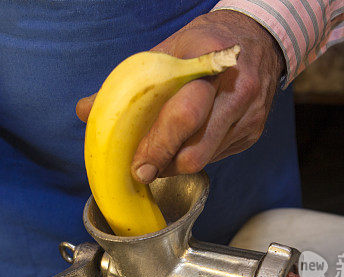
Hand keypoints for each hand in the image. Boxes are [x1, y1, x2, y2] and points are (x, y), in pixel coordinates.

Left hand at [77, 9, 284, 182]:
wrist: (258, 39)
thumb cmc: (203, 45)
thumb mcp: (166, 52)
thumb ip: (128, 84)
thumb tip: (86, 110)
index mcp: (208, 63)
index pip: (182, 114)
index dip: (157, 145)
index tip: (137, 165)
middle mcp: (236, 90)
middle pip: (196, 148)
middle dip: (164, 164)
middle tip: (142, 170)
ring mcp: (249, 114)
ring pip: (205, 159)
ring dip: (177, 163)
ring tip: (162, 154)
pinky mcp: (254, 132)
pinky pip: (218, 157)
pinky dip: (195, 155)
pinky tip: (188, 142)